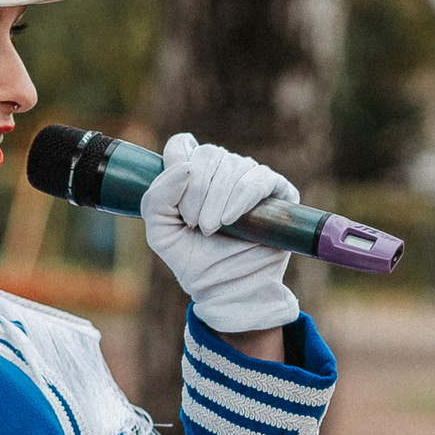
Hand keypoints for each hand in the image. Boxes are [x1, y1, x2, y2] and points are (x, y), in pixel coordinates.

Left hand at [142, 133, 300, 333]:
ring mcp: (250, 179)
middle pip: (208, 154)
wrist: (228, 289)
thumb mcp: (161, 233)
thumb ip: (156, 198)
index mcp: (193, 175)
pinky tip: (232, 218)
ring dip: (219, 198)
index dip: (176, 166)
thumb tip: (186, 167)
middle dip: (198, 190)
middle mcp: (223, 171)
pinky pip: (260, 178)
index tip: (177, 204)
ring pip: (233, 165)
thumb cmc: (195, 262)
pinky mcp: (278, 192)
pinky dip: (243, 196)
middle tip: (196, 224)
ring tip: (213, 229)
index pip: (181, 146)